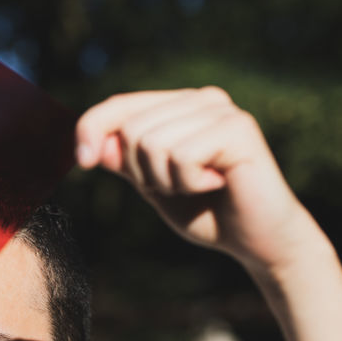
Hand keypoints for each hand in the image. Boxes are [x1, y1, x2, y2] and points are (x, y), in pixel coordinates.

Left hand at [75, 87, 324, 272]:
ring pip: (153, 143)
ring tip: (199, 186)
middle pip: (132, 129)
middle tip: (178, 187)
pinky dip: (189, 182)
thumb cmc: (206, 213)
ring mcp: (221, 110)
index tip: (84, 161)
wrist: (257, 241)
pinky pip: (181, 155)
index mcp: (178, 106)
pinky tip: (216, 184)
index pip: (119, 105)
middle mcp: (201, 99)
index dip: (91, 129)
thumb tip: (98, 144)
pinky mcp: (238, 128)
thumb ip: (127, 163)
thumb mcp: (154, 186)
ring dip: (167, 180)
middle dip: (143, 172)